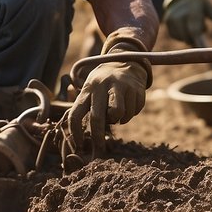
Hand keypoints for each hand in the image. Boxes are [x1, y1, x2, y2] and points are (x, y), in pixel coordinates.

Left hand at [68, 28, 149, 152]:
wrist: (126, 62)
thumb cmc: (102, 85)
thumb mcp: (90, 90)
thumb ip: (83, 108)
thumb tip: (76, 140)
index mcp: (88, 88)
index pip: (76, 113)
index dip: (75, 133)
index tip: (78, 146)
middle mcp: (102, 85)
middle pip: (98, 117)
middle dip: (97, 137)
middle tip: (99, 149)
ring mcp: (121, 86)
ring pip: (118, 115)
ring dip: (118, 120)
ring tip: (117, 114)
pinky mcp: (136, 89)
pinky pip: (133, 112)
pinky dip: (130, 114)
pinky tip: (128, 104)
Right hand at [163, 0, 211, 46]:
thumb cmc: (199, 2)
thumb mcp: (207, 4)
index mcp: (190, 12)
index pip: (194, 31)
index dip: (199, 43)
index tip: (204, 50)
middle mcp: (178, 16)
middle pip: (187, 38)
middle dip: (195, 41)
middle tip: (202, 38)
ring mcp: (170, 20)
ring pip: (182, 38)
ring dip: (189, 37)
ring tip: (193, 26)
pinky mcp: (167, 23)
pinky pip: (176, 36)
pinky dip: (182, 35)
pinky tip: (186, 27)